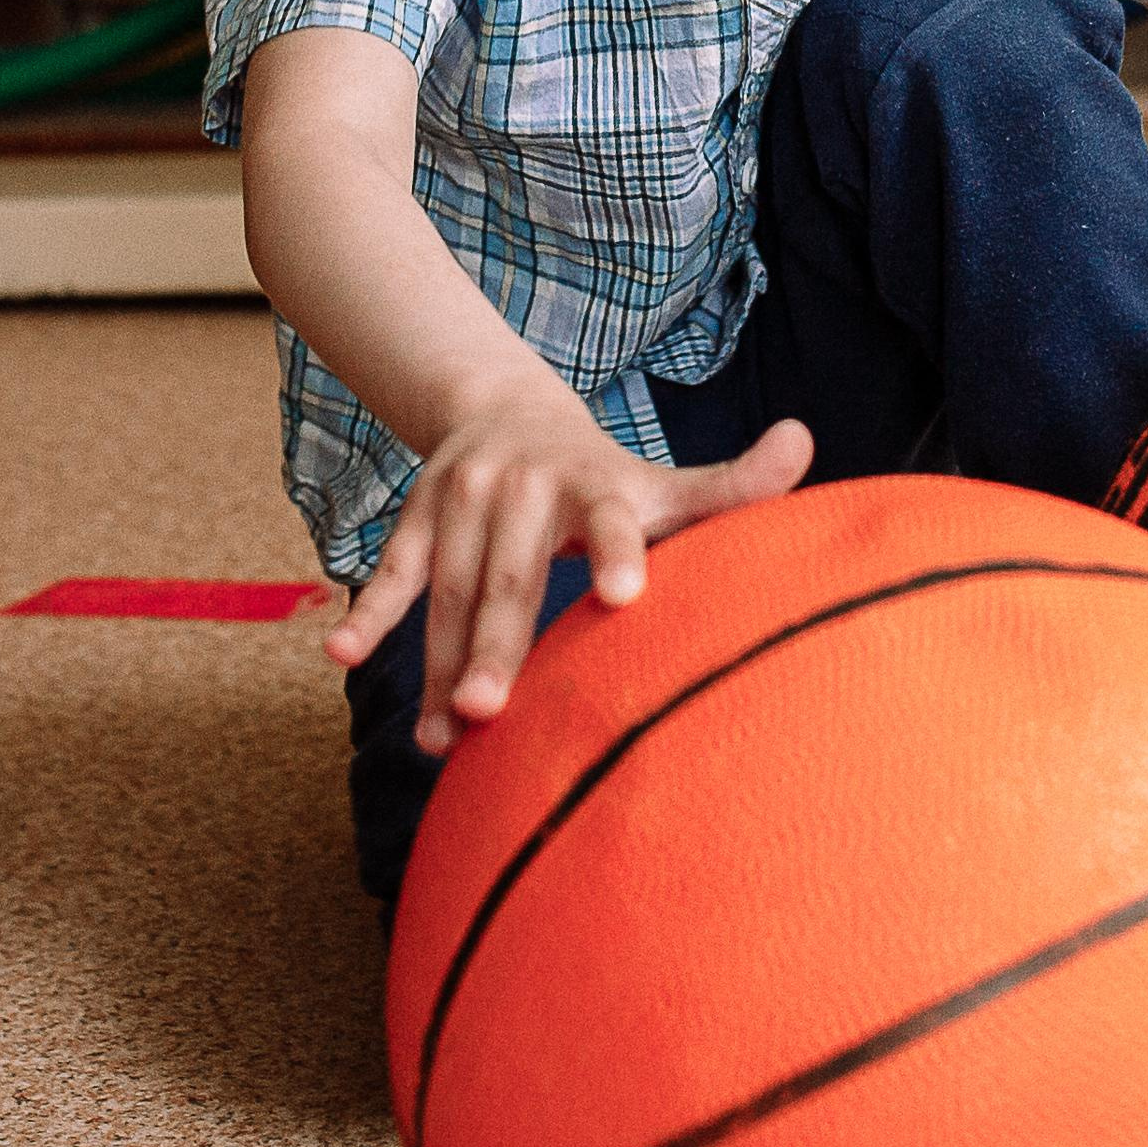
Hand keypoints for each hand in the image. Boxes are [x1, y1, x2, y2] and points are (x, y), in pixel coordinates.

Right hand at [326, 380, 813, 751]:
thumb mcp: (662, 478)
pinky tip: (343, 655)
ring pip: (453, 590)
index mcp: (595, 481)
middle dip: (500, 645)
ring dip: (441, 664)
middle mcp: (525, 486)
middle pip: (514, 575)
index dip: (619, 549)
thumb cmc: (603, 474)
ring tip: (444, 740)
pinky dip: (370, 613)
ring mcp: (465, 500)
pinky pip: (391, 570)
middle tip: (492, 714)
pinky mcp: (418, 518)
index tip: (631, 595)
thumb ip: (733, 484)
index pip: (610, 514)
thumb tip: (804, 440)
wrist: (500, 405)